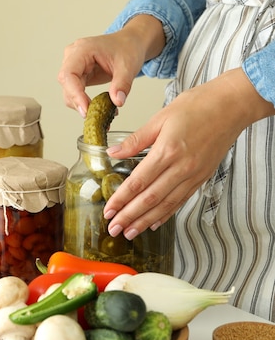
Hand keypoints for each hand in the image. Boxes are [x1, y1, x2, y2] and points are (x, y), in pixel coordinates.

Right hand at [57, 15, 164, 116]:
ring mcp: (74, 66)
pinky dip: (85, 102)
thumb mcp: (128, 66)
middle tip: (94, 115)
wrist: (130, 44)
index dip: (75, 94)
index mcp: (82, 49)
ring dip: (82, 104)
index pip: (69, 74)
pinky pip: (75, 92)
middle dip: (78, 101)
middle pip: (66, 84)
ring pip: (68, 91)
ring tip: (101, 112)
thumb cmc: (127, 48)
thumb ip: (122, 84)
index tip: (86, 110)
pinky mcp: (78, 75)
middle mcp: (73, 57)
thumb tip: (117, 102)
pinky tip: (98, 107)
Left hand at [103, 68, 274, 238]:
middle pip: (150, 199)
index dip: (121, 199)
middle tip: (114, 229)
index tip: (109, 210)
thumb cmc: (197, 106)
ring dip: (145, 221)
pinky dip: (166, 214)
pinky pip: (180, 200)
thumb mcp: (160, 118)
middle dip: (129, 216)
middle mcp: (181, 168)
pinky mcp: (202, 178)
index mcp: (167, 151)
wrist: (230, 106)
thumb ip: (136, 139)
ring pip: (165, 204)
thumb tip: (113, 152)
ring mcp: (193, 175)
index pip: (138, 182)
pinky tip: (154, 222)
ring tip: (129, 232)